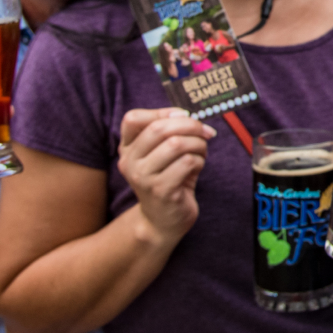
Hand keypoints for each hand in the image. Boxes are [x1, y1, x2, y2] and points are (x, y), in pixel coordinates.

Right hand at [117, 108, 214, 243]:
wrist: (163, 220)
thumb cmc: (169, 179)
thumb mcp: (163, 153)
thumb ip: (170, 133)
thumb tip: (189, 116)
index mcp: (127, 149)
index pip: (133, 119)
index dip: (162, 112)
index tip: (183, 116)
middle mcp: (129, 162)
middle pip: (158, 128)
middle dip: (189, 125)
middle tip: (205, 132)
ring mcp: (143, 177)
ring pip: (176, 144)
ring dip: (198, 144)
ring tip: (201, 152)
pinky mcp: (161, 190)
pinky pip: (187, 162)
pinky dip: (200, 160)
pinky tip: (197, 168)